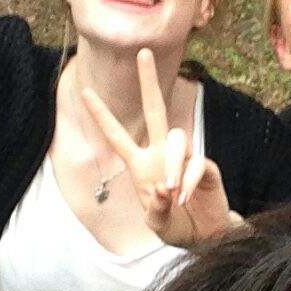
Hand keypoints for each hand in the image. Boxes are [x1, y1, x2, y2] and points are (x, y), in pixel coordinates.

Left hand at [80, 49, 234, 246]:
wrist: (206, 236)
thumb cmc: (177, 227)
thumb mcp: (158, 225)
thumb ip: (155, 210)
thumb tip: (162, 188)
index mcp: (140, 165)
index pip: (117, 135)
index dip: (101, 115)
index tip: (84, 91)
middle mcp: (160, 154)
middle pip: (154, 110)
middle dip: (148, 82)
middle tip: (143, 53)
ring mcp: (184, 158)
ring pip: (177, 138)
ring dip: (173, 164)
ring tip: (172, 193)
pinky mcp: (206, 167)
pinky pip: (197, 163)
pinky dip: (189, 181)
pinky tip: (185, 198)